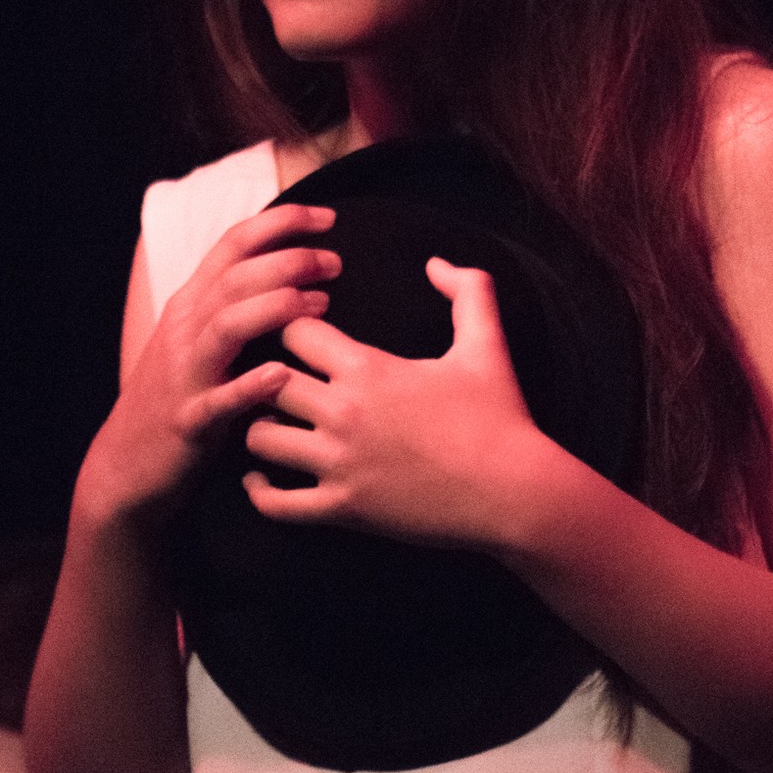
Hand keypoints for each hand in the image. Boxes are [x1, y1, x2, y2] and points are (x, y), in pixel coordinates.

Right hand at [77, 205, 340, 528]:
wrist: (124, 465)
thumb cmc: (178, 397)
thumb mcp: (197, 339)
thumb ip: (233, 302)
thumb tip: (288, 269)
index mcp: (190, 304)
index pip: (233, 244)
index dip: (281, 222)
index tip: (327, 217)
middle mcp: (184, 330)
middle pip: (236, 278)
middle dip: (289, 260)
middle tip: (334, 262)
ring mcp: (183, 375)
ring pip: (226, 325)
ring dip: (275, 307)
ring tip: (320, 302)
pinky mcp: (187, 422)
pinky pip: (218, 401)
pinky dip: (249, 385)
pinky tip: (281, 374)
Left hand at [242, 257, 538, 548]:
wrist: (514, 493)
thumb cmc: (500, 415)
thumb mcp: (486, 343)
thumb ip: (468, 289)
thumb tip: (435, 262)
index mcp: (369, 368)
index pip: (292, 330)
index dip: (291, 324)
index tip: (302, 329)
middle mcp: (345, 413)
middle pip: (265, 381)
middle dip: (265, 374)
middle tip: (272, 374)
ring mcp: (341, 465)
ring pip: (260, 439)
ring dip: (258, 427)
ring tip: (271, 420)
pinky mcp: (344, 509)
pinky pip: (277, 504)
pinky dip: (260, 490)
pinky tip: (262, 477)